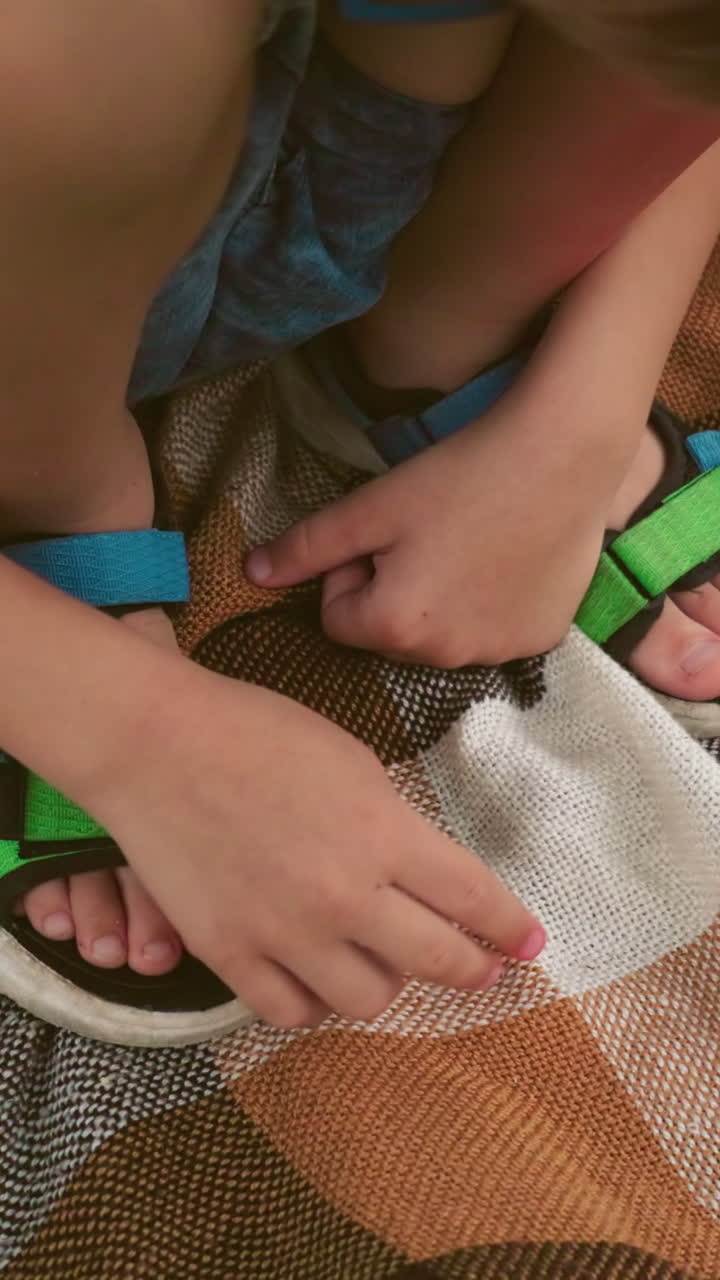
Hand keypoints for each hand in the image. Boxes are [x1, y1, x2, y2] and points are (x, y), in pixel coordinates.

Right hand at [90, 661, 544, 1026]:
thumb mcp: (352, 761)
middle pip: (437, 962)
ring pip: (369, 1002)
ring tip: (380, 960)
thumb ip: (392, 824)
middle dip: (473, 970)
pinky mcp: (230, 954)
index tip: (531, 945)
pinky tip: (316, 977)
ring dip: (388, 983)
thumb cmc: (258, 732)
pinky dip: (314, 1001)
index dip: (511, 927)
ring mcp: (286, 932)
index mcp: (384, 835)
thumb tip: (416, 872)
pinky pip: (291, 1012)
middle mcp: (345, 896)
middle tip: (481, 969)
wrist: (158, 745)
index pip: (474, 899)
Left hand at [246, 396, 606, 667]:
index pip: (337, 618)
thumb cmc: (459, 475)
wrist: (563, 456)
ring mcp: (499, 654)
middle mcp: (445, 658)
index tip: (388, 532)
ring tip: (471, 542)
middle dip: (395, 591)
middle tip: (430, 533)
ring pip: (441, 636)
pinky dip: (492, 606)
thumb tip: (249, 575)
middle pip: (390, 633)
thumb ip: (306, 548)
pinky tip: (509, 559)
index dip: (352, 571)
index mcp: (394, 628)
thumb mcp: (371, 507)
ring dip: (442, 601)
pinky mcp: (540, 641)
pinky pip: (493, 633)